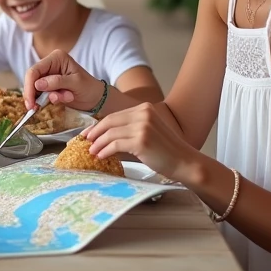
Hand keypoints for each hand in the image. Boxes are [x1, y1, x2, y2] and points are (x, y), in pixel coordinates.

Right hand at [23, 49, 105, 111]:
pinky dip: (45, 101)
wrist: (96, 98)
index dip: (30, 86)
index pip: (35, 70)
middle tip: (35, 108)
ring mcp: (48, 75)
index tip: (31, 103)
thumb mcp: (75, 83)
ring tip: (61, 100)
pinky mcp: (48, 86)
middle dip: (34, 95)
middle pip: (31, 79)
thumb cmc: (89, 88)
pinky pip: (39, 94)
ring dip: (44, 99)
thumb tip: (37, 85)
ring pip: (34, 88)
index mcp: (56, 58)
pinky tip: (60, 101)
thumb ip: (57, 82)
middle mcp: (50, 64)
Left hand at [82, 103, 201, 183]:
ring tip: (92, 151)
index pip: (114, 115)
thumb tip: (104, 136)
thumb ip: (130, 128)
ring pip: (110, 133)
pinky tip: (101, 156)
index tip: (89, 133)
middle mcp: (143, 114)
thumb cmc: (166, 150)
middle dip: (95, 132)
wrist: (185, 162)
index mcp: (144, 108)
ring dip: (98, 143)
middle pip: (110, 121)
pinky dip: (105, 151)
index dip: (99, 125)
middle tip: (85, 141)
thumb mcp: (148, 131)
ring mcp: (142, 126)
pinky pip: (115, 144)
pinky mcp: (141, 141)